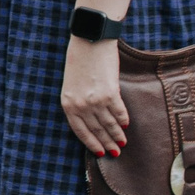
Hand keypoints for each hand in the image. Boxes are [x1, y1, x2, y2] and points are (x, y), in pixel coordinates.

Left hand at [61, 34, 128, 156]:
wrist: (90, 41)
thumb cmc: (79, 60)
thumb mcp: (72, 84)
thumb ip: (79, 102)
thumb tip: (92, 120)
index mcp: (68, 104)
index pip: (80, 131)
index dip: (91, 143)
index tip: (100, 152)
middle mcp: (81, 105)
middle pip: (96, 130)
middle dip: (107, 143)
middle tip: (116, 152)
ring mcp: (95, 100)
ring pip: (109, 124)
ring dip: (117, 135)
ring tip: (123, 142)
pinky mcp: (110, 93)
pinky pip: (119, 112)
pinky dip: (123, 120)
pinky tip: (126, 125)